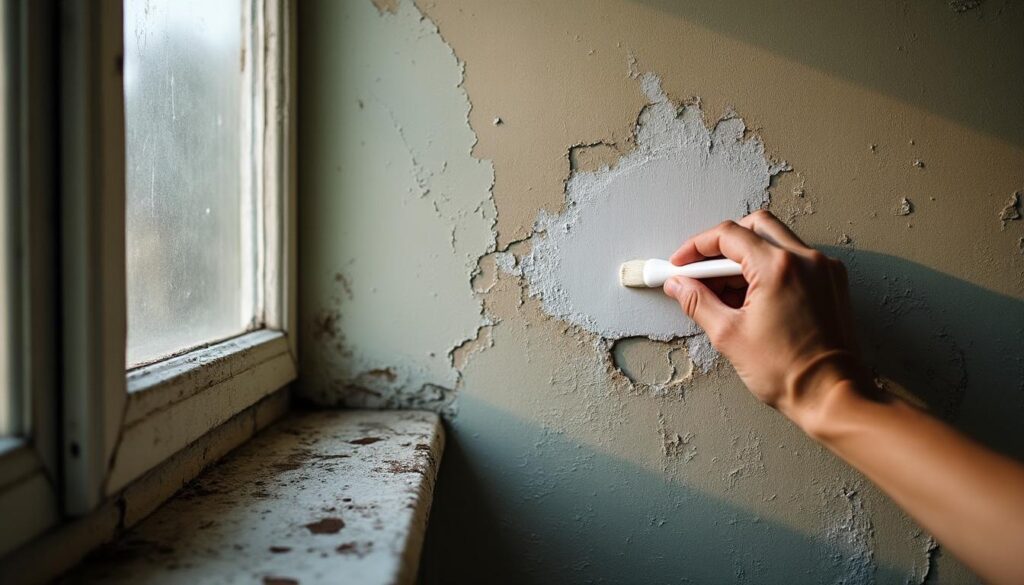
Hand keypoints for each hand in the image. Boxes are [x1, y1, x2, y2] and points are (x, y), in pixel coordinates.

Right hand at [664, 210, 869, 431]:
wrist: (830, 395)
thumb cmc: (788, 372)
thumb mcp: (728, 335)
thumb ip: (698, 302)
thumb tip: (679, 286)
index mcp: (778, 268)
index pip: (728, 235)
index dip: (696, 247)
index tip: (682, 263)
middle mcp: (806, 260)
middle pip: (754, 226)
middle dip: (723, 244)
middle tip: (702, 269)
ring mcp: (823, 269)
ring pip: (776, 240)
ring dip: (746, 256)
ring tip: (725, 291)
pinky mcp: (831, 282)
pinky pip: (795, 258)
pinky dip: (769, 267)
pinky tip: (752, 295)